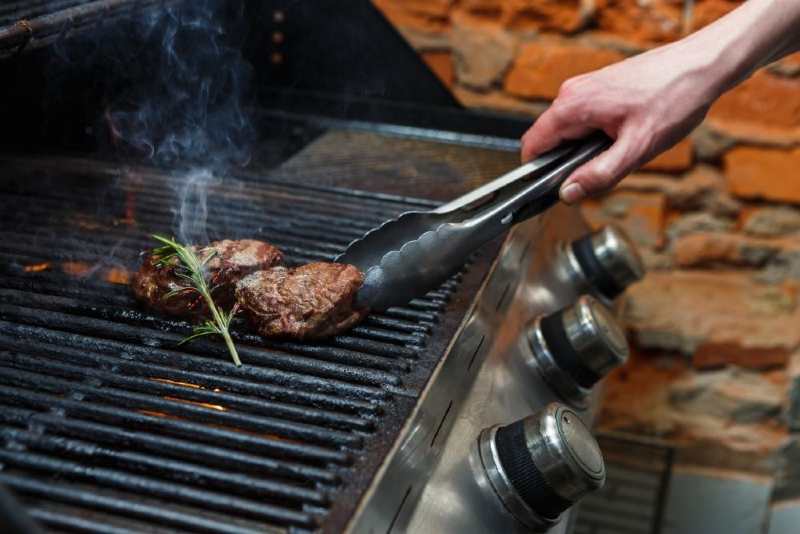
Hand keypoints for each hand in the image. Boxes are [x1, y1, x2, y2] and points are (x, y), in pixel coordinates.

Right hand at [520, 41, 720, 203]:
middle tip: (607, 166)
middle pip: (550, 140)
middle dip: (569, 161)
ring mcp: (584, 86)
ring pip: (568, 131)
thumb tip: (568, 193)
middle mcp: (571, 92)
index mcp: (572, 106)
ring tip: (623, 147)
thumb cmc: (674, 98)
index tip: (560, 188)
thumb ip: (599, 174)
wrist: (702, 65)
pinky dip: (597, 134)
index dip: (539, 173)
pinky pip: (583, 119)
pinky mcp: (598, 87)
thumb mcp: (637, 148)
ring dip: (586, 148)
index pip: (532, 145)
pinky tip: (626, 133)